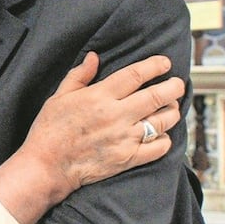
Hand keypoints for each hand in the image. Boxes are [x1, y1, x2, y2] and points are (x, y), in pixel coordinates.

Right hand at [0, 52, 183, 223]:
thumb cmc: (49, 130)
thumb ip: (79, 75)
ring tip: (171, 106)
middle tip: (177, 84)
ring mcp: (125, 138)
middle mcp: (116, 115)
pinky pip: (159, 148)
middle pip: (158, 96)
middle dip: (174, 87)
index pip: (136, 75)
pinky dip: (165, 139)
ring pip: (163, 121)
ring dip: (172, 111)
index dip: (155, 66)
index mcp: (99, 96)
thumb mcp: (58, 97)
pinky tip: (161, 134)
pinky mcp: (128, 158)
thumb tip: (94, 57)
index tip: (165, 63)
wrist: (47, 166)